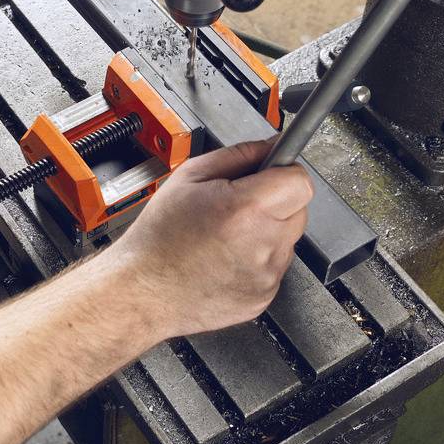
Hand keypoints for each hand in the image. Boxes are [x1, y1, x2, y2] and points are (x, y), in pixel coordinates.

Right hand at [110, 139, 312, 338]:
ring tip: (226, 236)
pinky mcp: (264, 297)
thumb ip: (238, 155)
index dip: (284, 173)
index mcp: (245, 210)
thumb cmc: (158, 238)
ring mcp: (267, 276)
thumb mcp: (189, 177)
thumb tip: (272, 146)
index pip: (300, 181)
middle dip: (275, 202)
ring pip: (287, 239)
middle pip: (298, 209)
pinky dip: (257, 259)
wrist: (143, 291)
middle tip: (238, 206)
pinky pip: (275, 266)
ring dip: (267, 232)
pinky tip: (225, 258)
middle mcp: (263, 245)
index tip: (270, 175)